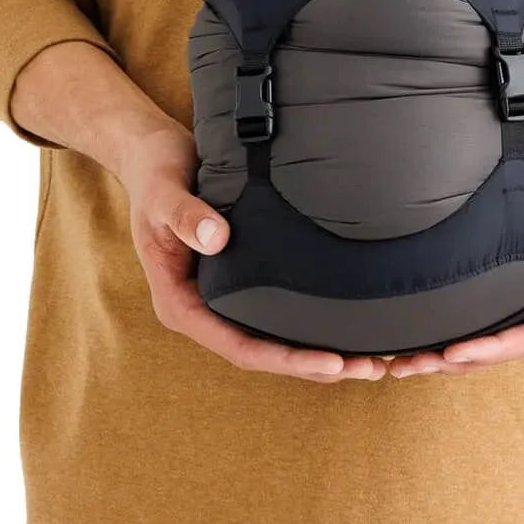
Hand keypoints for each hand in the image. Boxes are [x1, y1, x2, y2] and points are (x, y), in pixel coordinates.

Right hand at [120, 125, 387, 382]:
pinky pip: (275, 312)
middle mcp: (201, 309)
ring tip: (371, 360)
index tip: (331, 362)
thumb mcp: (163, 193)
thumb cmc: (156, 175)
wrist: (152, 155)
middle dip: (314, 365)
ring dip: (318, 353)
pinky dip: (308, 323)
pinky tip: (345, 326)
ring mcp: (220, 297)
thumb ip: (184, 215)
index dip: (286, 359)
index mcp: (179, 303)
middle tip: (369, 367)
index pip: (239, 346)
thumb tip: (217, 239)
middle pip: (263, 353)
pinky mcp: (238, 279)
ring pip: (272, 339)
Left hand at [387, 101, 523, 377]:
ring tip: (410, 360)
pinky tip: (433, 328)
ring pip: (511, 333)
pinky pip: (504, 307)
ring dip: (464, 351)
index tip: (457, 351)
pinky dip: (470, 323)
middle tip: (416, 364)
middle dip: (472, 359)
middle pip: (523, 342)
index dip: (502, 346)